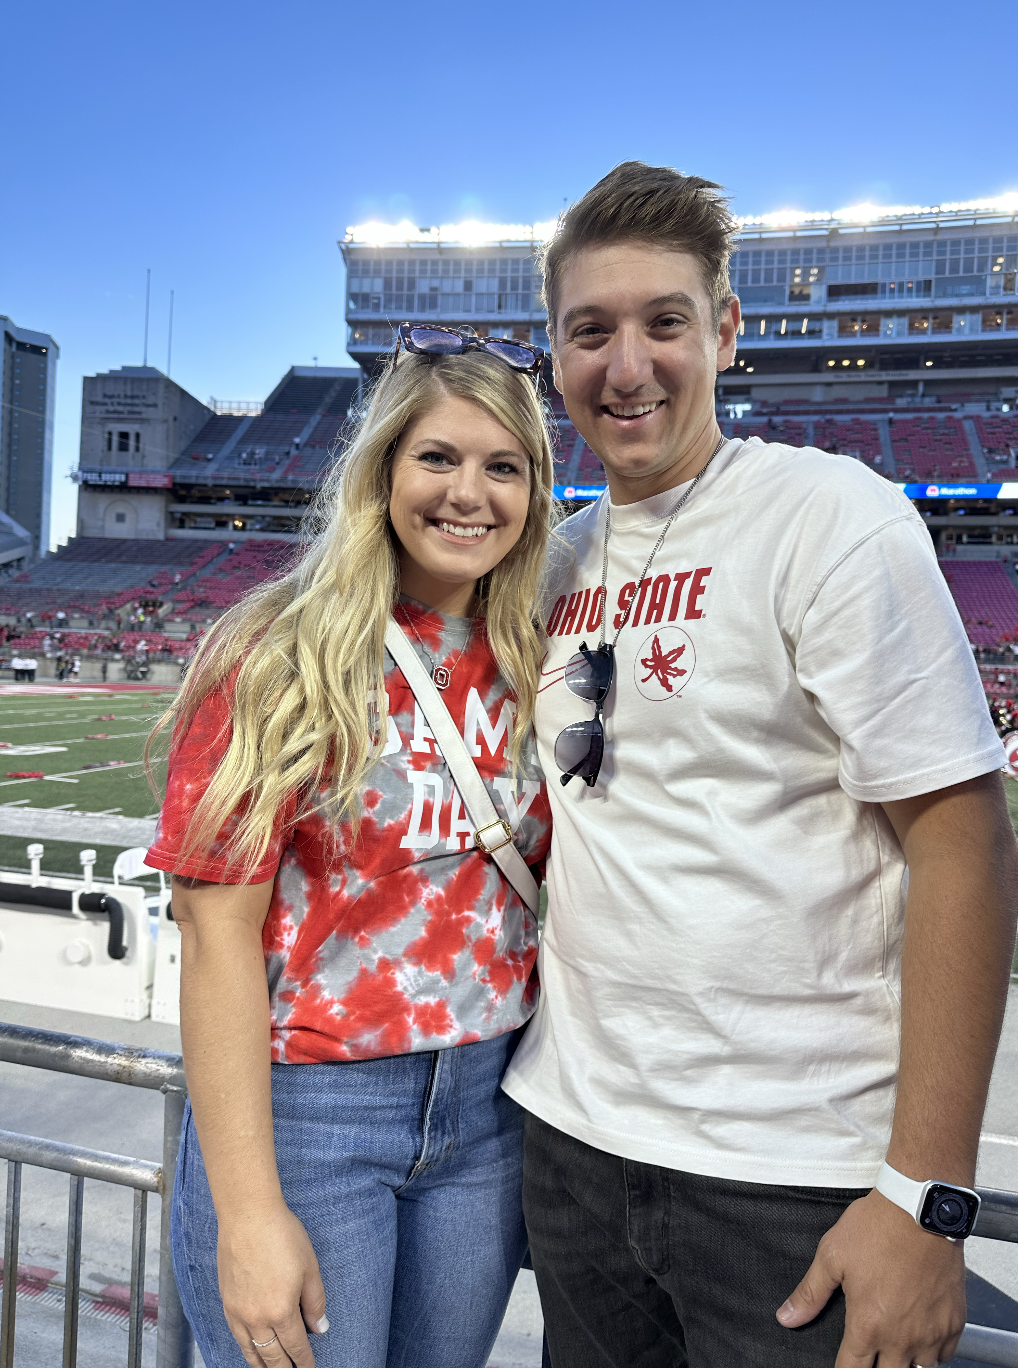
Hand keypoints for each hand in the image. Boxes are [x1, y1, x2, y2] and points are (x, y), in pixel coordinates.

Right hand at [217, 1201, 328, 1367]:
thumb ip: (315, 1302)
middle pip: (272, 1356)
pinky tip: (251, 1350)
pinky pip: (236, 1337)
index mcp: (281, 1311)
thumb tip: (319, 1328)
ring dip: (263, 1365)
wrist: (247, 1216)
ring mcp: (238, 1312)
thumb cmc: (282, 1236)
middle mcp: (257, 1318)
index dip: (305, 1361)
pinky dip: (246, 1349)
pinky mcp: (226, 1302)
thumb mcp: (310, 1267)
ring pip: (251, 1352)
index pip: (296, 1347)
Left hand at [776, 1190, 965, 1366]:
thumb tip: (787, 1318)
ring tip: (894, 1348)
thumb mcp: (832, 1256)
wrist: (920, 1209)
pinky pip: (945, 1356)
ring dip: (904, 1362)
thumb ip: (810, 1293)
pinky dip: (933, 1353)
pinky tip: (921, 1338)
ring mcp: (931, 1333)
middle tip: (870, 1352)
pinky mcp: (954, 1322)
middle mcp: (901, 1338)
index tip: (843, 1363)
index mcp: (867, 1326)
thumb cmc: (876, 1228)